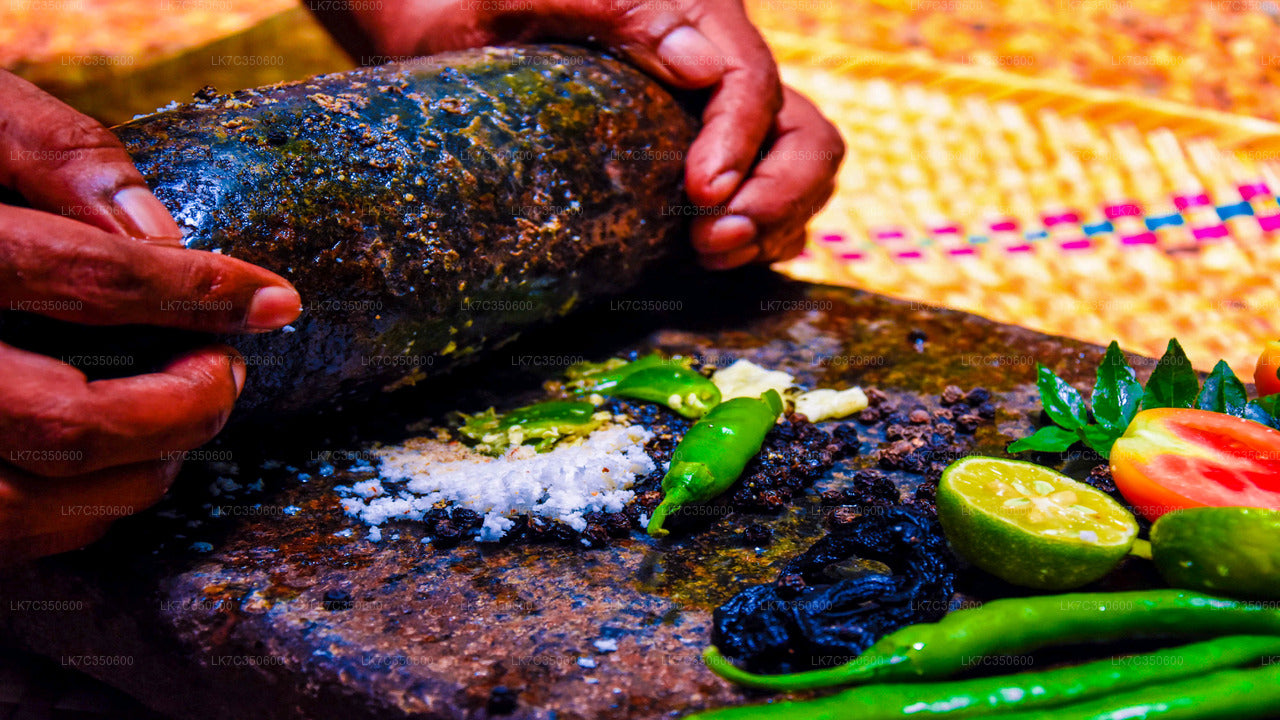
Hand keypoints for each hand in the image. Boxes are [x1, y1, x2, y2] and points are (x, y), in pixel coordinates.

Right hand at [0, 72, 302, 563]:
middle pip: (67, 423)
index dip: (199, 293)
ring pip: (27, 506)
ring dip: (138, 475)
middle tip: (227, 372)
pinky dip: (75, 517)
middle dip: (182, 407)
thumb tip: (159, 234)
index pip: (86, 279)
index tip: (273, 301)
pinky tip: (113, 467)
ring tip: (181, 419)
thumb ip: (52, 152)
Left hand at [311, 0, 843, 268]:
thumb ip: (614, 10)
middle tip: (713, 240)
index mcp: (692, 17)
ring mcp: (717, 122)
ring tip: (709, 253)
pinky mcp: (702, 164)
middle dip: (777, 194)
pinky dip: (761, 236)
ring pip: (799, 171)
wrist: (448, 36)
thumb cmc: (479, 12)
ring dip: (774, 223)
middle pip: (803, 134)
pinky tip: (712, 257)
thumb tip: (699, 64)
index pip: (752, 81)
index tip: (702, 192)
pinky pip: (767, 203)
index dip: (740, 141)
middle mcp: (718, 69)